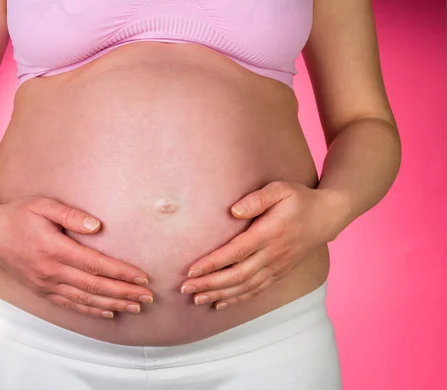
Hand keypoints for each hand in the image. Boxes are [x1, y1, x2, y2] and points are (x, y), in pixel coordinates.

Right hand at [0, 195, 153, 318]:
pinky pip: (70, 304)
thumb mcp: (43, 205)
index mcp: (54, 248)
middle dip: (124, 293)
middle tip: (148, 297)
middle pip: (95, 286)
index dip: (121, 272)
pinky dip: (91, 310)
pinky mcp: (42, 291)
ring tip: (136, 307)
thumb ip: (71, 215)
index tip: (142, 277)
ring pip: (85, 299)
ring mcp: (46, 284)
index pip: (96, 264)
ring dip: (113, 304)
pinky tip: (108, 312)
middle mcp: (51, 271)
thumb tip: (98, 226)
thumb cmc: (17, 216)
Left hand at [180, 181, 341, 309]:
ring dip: (219, 294)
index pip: (235, 253)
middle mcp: (273, 255)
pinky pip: (256, 290)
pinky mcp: (279, 273)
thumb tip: (232, 211)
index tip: (191, 270)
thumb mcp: (280, 189)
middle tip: (184, 288)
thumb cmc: (299, 199)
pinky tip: (220, 303)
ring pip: (245, 287)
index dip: (212, 263)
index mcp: (269, 234)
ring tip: (196, 298)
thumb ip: (257, 199)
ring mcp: (277, 267)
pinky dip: (237, 298)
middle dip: (209, 283)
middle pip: (236, 275)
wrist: (327, 217)